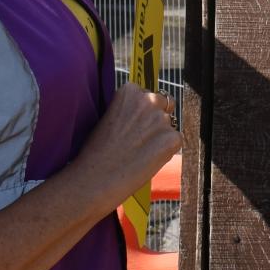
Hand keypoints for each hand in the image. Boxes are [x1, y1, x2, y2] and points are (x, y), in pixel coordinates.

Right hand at [76, 83, 181, 211]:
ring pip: (169, 125)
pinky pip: (175, 142)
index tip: (131, 126)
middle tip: (139, 140)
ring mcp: (162, 118)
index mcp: (130, 91)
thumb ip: (130, 110)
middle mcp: (148, 99)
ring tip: (139, 153)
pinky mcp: (172, 139)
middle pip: (163, 105)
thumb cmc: (97, 152)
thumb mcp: (109, 117)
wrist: (95, 179)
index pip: (147, 95)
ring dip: (160, 136)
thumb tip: (149, 115)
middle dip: (154, 120)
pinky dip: (166, 151)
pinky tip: (147, 160)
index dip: (141, 113)